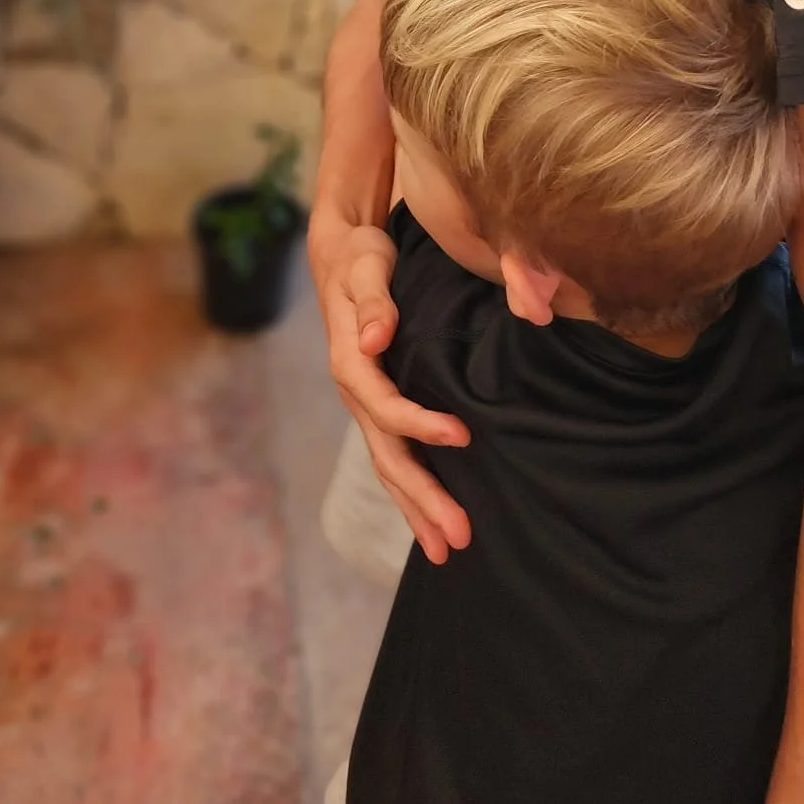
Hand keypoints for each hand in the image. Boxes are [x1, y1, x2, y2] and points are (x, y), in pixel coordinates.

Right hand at [310, 213, 471, 563]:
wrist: (342, 255)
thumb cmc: (360, 256)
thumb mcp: (366, 265)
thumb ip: (372, 301)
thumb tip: (374, 337)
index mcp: (352, 362)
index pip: (386, 406)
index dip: (420, 424)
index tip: (461, 436)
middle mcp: (355, 392)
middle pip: (389, 455)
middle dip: (422, 498)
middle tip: (458, 535)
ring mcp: (364, 405)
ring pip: (390, 466)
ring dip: (418, 509)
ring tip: (447, 548)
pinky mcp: (377, 406)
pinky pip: (393, 456)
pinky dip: (411, 492)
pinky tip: (430, 518)